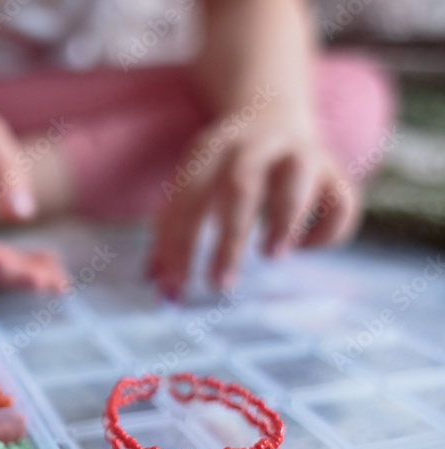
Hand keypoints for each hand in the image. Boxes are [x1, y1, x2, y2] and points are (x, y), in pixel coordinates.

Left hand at [148, 108, 361, 298]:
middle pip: (241, 187)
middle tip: (220, 284)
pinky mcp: (335, 172)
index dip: (180, 242)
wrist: (273, 112)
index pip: (190, 196)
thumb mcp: (192, 184)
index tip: (176, 285)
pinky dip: (327, 231)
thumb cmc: (222, 168)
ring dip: (285, 220)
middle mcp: (257, 145)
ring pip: (298, 180)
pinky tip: (305, 249)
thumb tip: (158, 283)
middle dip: (229, 238)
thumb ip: (173, 230)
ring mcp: (301, 154)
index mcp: (211, 149)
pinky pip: (341, 201)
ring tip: (271, 257)